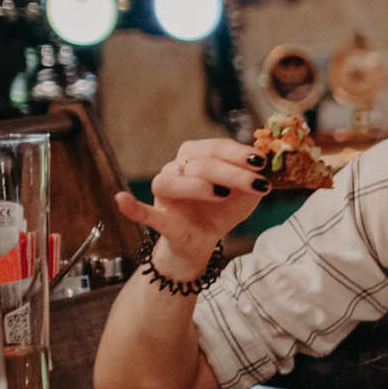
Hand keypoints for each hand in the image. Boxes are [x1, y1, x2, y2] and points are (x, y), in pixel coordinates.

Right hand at [113, 136, 270, 277]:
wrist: (204, 241)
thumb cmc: (222, 210)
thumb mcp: (246, 196)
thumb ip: (255, 180)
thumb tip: (266, 164)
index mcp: (197, 158)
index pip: (215, 147)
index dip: (238, 152)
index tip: (262, 160)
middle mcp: (177, 170)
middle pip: (199, 163)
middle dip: (232, 172)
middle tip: (258, 183)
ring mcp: (165, 194)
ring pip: (171, 181)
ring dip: (198, 186)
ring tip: (222, 194)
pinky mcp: (159, 217)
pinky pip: (142, 211)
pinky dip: (132, 207)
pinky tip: (121, 199)